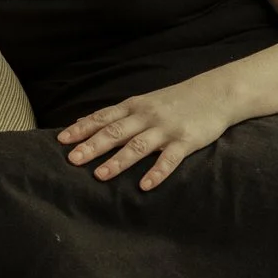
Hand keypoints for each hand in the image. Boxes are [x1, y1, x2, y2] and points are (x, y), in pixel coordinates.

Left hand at [56, 80, 231, 190]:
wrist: (216, 93)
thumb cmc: (175, 100)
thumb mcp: (142, 102)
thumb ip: (114, 114)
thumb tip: (82, 121)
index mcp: (134, 107)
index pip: (102, 118)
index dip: (82, 129)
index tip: (62, 140)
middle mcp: (146, 116)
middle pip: (115, 132)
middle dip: (92, 146)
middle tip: (72, 159)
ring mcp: (166, 129)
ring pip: (138, 146)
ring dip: (118, 161)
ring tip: (100, 175)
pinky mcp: (186, 141)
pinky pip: (169, 159)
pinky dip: (157, 172)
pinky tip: (145, 185)